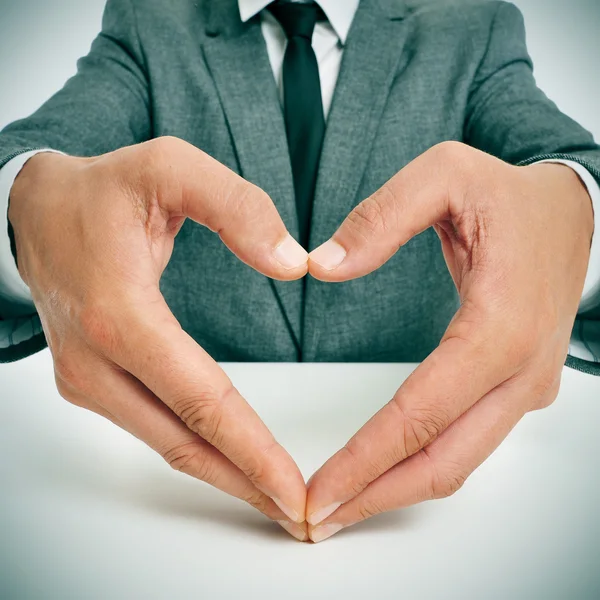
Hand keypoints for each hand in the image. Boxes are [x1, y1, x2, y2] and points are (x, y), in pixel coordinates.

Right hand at [9, 137, 309, 540]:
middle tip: (301, 516)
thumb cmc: (103, 191)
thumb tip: (293, 262)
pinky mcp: (91, 382)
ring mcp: (88, 379)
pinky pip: (154, 428)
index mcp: (120, 315)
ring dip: (224, 476)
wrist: (36, 213)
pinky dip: (197, 452)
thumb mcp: (171, 168)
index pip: (200, 399)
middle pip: (184, 441)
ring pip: (167, 444)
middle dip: (246, 483)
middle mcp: (97, 363)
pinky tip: (231, 461)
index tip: (294, 488)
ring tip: (277, 499)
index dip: (251, 449)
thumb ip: (237, 207)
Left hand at [305, 141, 593, 541]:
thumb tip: (322, 266)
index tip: (316, 490)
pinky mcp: (518, 389)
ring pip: (458, 462)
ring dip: (396, 490)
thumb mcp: (444, 175)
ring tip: (338, 507)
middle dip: (374, 496)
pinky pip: (468, 443)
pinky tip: (382, 472)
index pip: (421, 412)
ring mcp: (527, 387)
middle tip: (313, 521)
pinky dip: (421, 467)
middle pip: (442, 460)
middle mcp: (521, 371)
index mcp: (501, 325)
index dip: (365, 458)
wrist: (572, 214)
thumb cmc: (508, 196)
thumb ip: (381, 218)